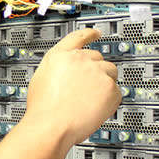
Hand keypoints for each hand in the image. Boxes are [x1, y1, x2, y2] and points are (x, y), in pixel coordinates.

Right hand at [24, 28, 120, 145]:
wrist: (51, 125)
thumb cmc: (43, 108)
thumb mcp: (41, 77)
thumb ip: (58, 67)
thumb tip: (67, 70)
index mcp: (61, 55)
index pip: (78, 37)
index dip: (89, 34)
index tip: (97, 33)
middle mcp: (80, 59)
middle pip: (98, 58)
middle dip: (96, 71)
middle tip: (89, 87)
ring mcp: (97, 72)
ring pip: (110, 73)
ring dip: (104, 84)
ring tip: (91, 100)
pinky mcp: (110, 87)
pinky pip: (117, 91)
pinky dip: (110, 100)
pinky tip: (96, 108)